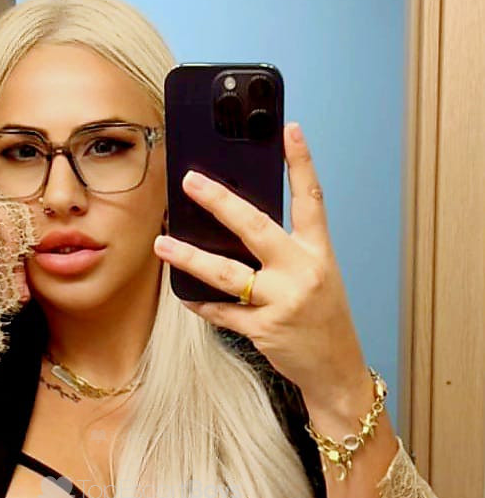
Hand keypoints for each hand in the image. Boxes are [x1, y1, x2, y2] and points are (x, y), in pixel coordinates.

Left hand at [153, 122, 369, 418]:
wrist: (335, 369)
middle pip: (256, 227)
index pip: (311, 199)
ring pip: (227, 274)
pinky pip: (223, 312)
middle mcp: (303, 272)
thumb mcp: (316, 276)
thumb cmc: (322, 318)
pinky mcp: (264, 330)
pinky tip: (183, 294)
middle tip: (190, 181)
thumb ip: (285, 251)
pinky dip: (201, 303)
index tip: (288, 129)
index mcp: (318, 253)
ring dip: (189, 258)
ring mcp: (282, 302)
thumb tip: (237, 225)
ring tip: (162, 243)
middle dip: (220, 202)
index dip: (301, 162)